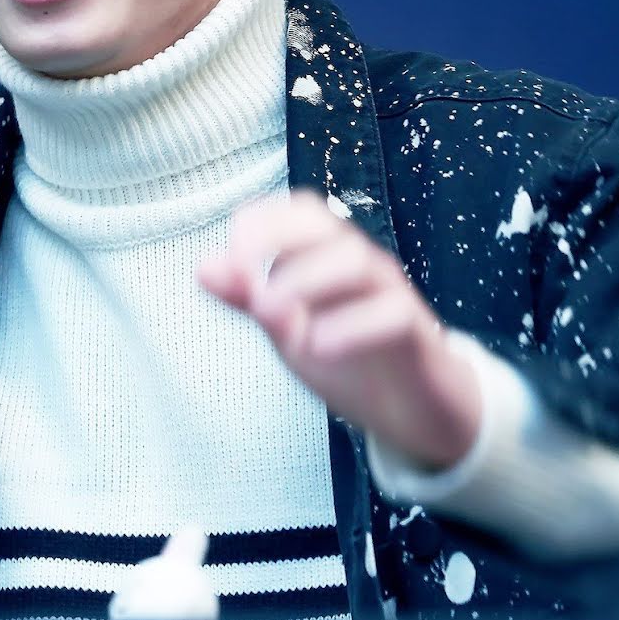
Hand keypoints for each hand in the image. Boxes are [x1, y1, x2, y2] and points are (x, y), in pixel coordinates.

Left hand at [196, 189, 481, 470]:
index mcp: (326, 255)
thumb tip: (203, 267)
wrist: (413, 409)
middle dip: (275, 240)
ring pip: (355, 259)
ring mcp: (390, 292)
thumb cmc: (346, 355)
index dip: (259, 224)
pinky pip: (391, 313)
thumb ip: (248, 298)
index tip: (233, 260)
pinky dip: (350, 327)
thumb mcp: (287, 329)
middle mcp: (358, 262)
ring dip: (306, 282)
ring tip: (273, 318)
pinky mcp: (416, 332)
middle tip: (248, 284)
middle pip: (322, 222)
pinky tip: (316, 347)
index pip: (297, 210)